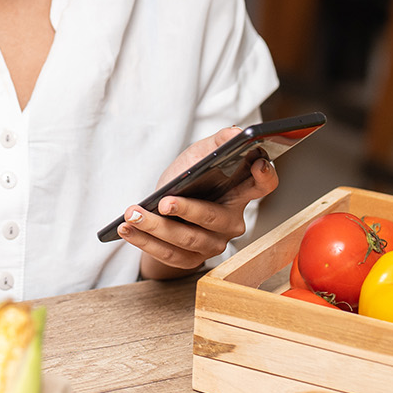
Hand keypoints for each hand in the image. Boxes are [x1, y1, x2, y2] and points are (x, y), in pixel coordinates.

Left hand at [118, 126, 279, 279]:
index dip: (265, 176)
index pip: (262, 186)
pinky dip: (144, 241)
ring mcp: (213, 244)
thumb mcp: (198, 155)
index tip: (258, 163)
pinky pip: (169, 254)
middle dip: (187, 210)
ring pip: (186, 239)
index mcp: (239, 193)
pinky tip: (127, 228)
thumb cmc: (187, 178)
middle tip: (164, 201)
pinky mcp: (192, 260)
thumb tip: (235, 132)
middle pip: (214, 218)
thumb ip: (217, 143)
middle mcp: (232, 221)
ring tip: (132, 213)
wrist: (162, 209)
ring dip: (155, 227)